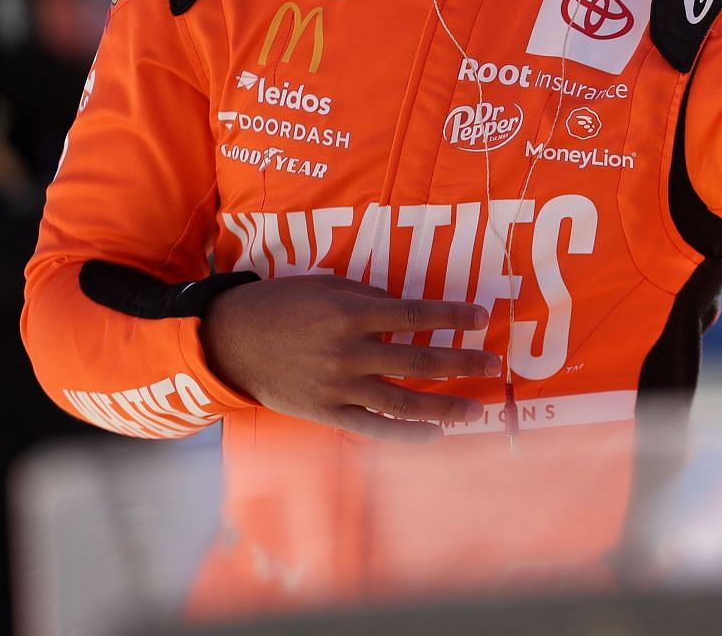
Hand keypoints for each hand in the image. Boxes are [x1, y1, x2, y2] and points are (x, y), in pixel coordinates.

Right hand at [200, 274, 497, 442]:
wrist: (229, 341)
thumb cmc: (282, 304)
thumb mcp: (326, 285)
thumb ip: (369, 298)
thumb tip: (410, 310)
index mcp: (351, 313)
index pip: (415, 314)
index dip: (452, 316)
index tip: (481, 317)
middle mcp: (349, 351)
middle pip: (419, 360)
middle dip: (462, 362)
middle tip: (493, 365)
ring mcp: (338, 386)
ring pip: (403, 400)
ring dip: (444, 406)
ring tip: (475, 410)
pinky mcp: (325, 411)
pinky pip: (371, 427)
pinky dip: (404, 434)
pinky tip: (433, 436)